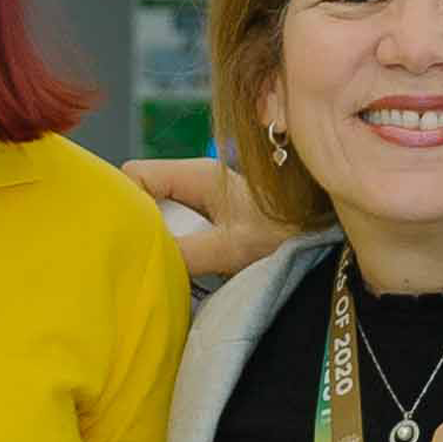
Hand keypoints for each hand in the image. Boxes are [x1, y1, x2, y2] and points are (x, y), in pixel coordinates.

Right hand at [122, 155, 293, 281]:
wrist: (319, 241)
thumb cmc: (285, 236)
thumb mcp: (233, 247)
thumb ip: (187, 252)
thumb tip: (145, 260)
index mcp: (198, 174)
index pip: (135, 173)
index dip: (123, 200)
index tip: (126, 235)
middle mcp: (193, 182)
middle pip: (141, 195)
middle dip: (138, 225)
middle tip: (146, 255)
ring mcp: (198, 201)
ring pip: (155, 215)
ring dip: (157, 241)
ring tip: (167, 265)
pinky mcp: (204, 221)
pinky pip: (172, 230)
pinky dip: (171, 249)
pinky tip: (180, 268)